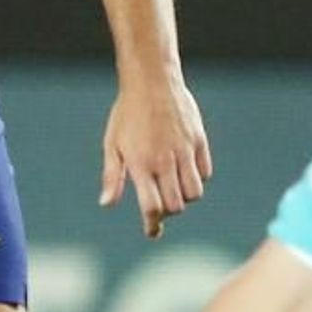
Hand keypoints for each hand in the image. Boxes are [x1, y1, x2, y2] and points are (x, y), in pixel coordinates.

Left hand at [100, 69, 211, 239]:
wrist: (152, 81)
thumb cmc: (127, 114)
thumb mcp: (112, 144)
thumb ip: (111, 177)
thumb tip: (107, 204)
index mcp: (141, 164)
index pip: (152, 207)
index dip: (153, 224)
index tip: (152, 231)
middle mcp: (164, 161)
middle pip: (176, 205)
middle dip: (168, 212)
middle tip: (160, 206)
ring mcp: (184, 151)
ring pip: (195, 193)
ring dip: (185, 197)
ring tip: (173, 187)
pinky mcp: (199, 141)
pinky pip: (205, 172)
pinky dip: (198, 177)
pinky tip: (185, 170)